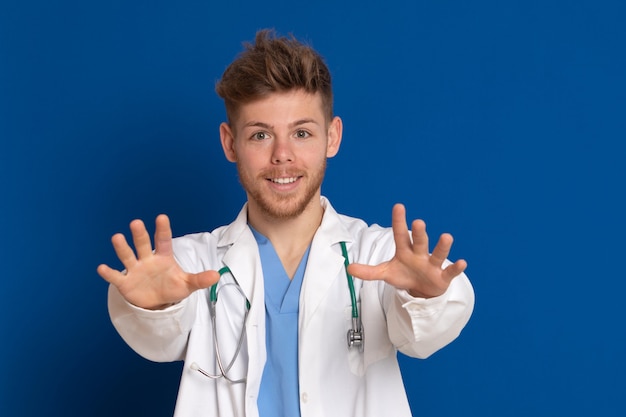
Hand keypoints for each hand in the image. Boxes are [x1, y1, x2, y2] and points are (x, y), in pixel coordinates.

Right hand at [97, 214, 219, 309]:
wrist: (157, 302)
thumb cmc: (172, 287)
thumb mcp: (187, 284)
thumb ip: (200, 279)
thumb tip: (217, 275)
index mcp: (163, 257)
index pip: (163, 241)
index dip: (162, 230)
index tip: (161, 217)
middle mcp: (147, 260)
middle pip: (143, 244)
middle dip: (140, 234)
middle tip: (136, 223)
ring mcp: (135, 270)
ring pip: (127, 256)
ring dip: (122, 248)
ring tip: (117, 237)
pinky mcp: (125, 283)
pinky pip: (116, 277)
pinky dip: (109, 273)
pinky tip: (102, 268)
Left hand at [347, 204, 466, 297]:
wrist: (421, 290)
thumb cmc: (404, 275)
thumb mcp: (385, 273)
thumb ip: (369, 271)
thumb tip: (349, 268)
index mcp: (405, 251)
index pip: (400, 234)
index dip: (399, 221)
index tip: (398, 206)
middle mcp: (420, 254)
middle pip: (419, 242)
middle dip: (419, 233)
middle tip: (418, 222)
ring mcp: (432, 265)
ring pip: (438, 253)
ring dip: (442, 246)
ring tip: (446, 236)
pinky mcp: (442, 277)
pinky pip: (450, 272)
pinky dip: (456, 268)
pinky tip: (462, 262)